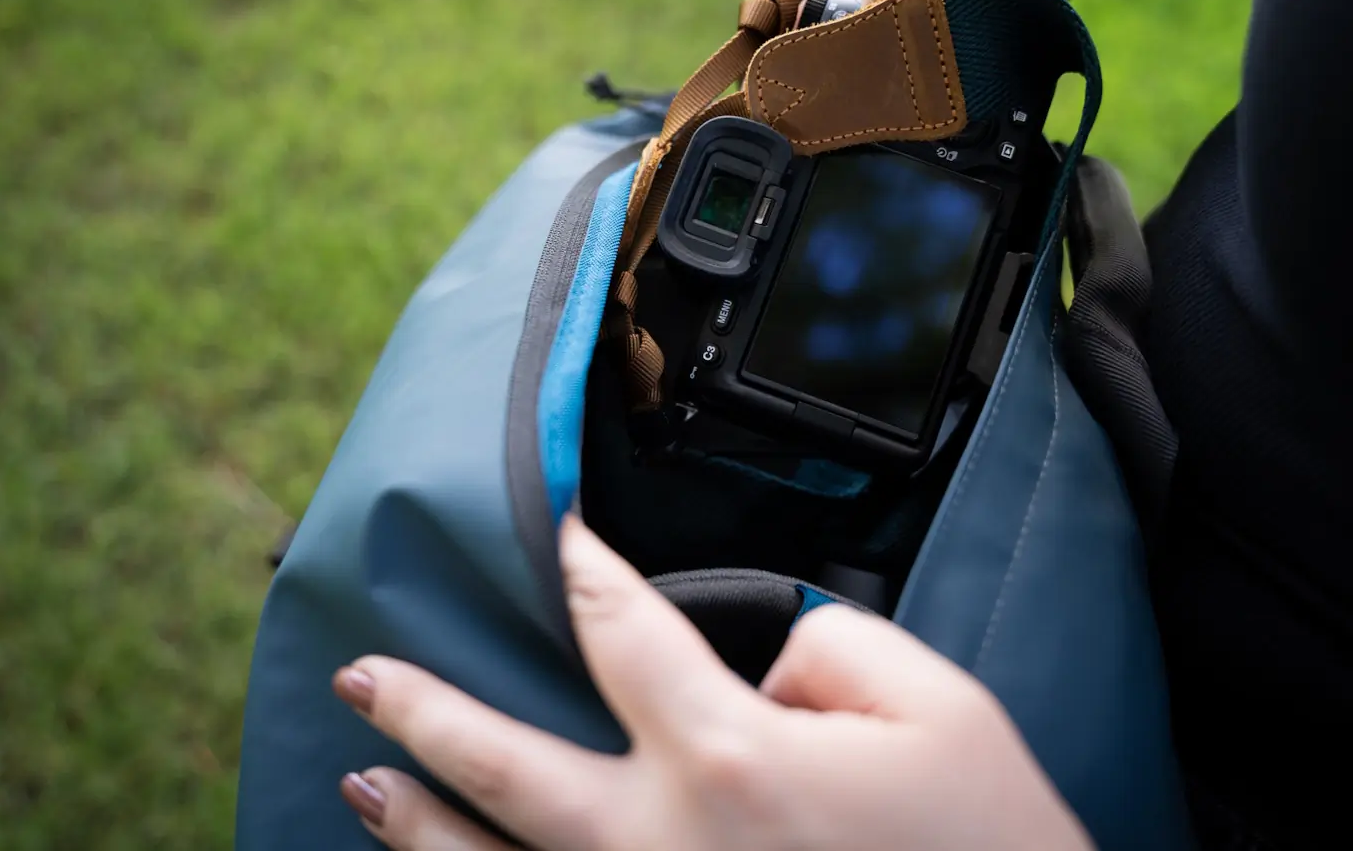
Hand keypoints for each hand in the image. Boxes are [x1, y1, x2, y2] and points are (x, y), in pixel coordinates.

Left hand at [332, 516, 1092, 850]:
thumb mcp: (938, 704)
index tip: (556, 532)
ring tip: (361, 780)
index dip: (582, 565)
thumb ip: (827, 649)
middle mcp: (664, 846)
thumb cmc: (990, 844)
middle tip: (363, 674)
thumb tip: (753, 669)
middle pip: (509, 766)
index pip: (625, 630)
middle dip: (428, 712)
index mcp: (731, 758)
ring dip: (419, 828)